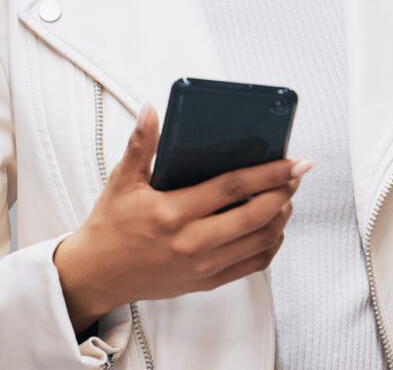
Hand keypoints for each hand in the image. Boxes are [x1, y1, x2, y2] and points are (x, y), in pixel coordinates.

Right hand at [53, 104, 311, 333]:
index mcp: (173, 213)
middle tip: (298, 173)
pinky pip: (252, 265)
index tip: (294, 161)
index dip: (268, 173)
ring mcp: (202, 266)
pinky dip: (271, 244)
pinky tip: (274, 225)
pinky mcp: (206, 282)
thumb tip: (150, 110)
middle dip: (284, 191)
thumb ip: (140, 144)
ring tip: (287, 194)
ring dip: (281, 216)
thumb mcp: (122, 181)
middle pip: (255, 215)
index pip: (233, 188)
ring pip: (260, 241)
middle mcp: (191, 243)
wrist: (95, 277)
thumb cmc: (110, 226)